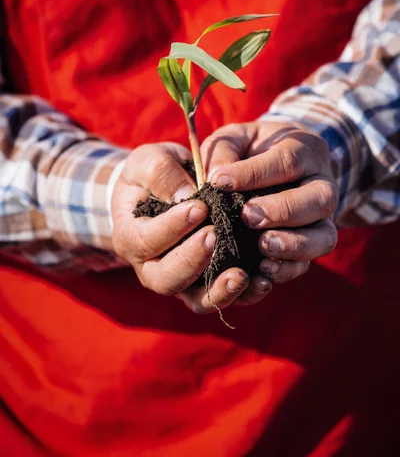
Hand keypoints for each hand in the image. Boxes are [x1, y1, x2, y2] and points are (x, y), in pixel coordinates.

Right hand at [111, 142, 270, 313]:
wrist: (164, 189)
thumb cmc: (155, 173)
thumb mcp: (149, 160)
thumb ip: (162, 173)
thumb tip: (187, 194)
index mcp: (130, 237)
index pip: (147, 240)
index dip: (172, 227)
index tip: (199, 207)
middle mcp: (151, 267)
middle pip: (167, 279)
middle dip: (192, 260)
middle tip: (215, 236)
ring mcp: (180, 280)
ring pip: (196, 300)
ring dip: (220, 291)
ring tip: (243, 275)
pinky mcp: (207, 284)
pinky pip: (223, 297)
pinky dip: (243, 294)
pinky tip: (263, 279)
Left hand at [201, 121, 337, 298]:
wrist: (279, 161)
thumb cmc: (252, 148)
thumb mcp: (237, 138)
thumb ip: (224, 150)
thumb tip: (214, 178)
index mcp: (304, 148)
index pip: (286, 160)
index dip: (254, 173)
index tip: (220, 182)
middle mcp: (322, 183)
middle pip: (318, 199)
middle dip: (283, 210)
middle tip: (248, 217)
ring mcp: (323, 217)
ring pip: (324, 236)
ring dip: (293, 245)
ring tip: (262, 246)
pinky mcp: (314, 243)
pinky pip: (310, 261)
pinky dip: (288, 268)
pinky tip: (263, 269)